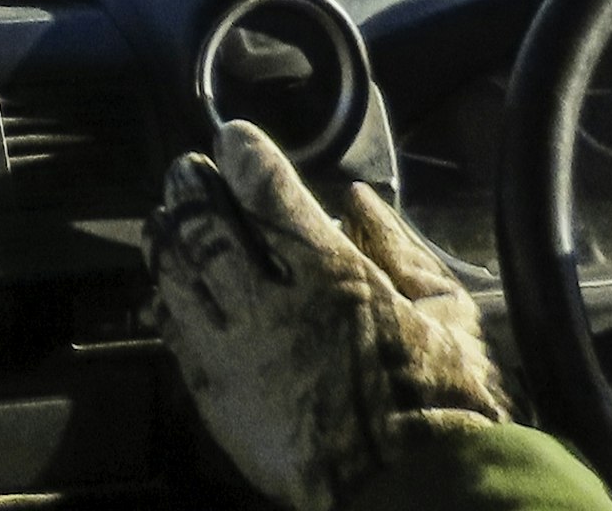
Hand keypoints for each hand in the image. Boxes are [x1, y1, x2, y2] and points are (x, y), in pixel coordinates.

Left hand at [148, 119, 512, 510]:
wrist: (420, 497)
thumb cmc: (448, 404)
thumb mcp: (448, 314)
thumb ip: (400, 248)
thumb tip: (358, 200)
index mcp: (332, 275)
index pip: (269, 191)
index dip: (244, 155)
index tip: (233, 138)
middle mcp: (273, 304)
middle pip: (210, 225)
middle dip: (192, 188)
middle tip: (185, 171)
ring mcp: (237, 353)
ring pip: (180, 275)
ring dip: (168, 237)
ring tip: (163, 218)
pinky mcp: (219, 398)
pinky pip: (176, 335)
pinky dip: (166, 301)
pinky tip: (163, 288)